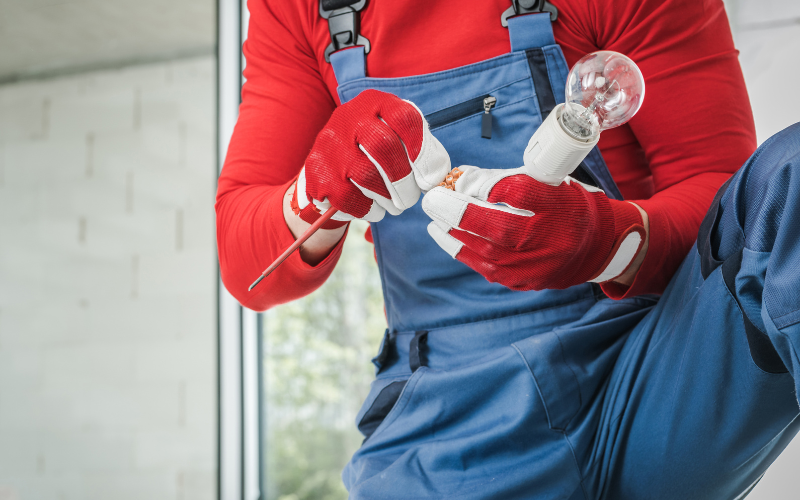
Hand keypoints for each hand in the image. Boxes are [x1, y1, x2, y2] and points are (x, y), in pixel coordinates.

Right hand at [293, 89, 450, 227]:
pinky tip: (374, 208)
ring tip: (395, 204)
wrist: (332, 167)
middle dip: (403, 179)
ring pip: (365, 175)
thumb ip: (422, 148)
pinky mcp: (317, 171)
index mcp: (375, 103)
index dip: (422, 150)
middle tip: (411, 197)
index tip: (428, 177)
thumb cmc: (376, 154)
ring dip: (388, 198)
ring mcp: (329, 144)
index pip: (405, 118)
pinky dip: (368, 209)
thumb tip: (437, 177)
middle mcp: (348, 117)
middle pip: (384, 146)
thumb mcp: (398, 137)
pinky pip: (348, 197)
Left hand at [421, 166, 646, 290]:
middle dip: (455, 212)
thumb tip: (464, 179)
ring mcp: (533, 266)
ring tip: (434, 217)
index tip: (458, 178)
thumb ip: (508, 181)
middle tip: (432, 199)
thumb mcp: (549, 183)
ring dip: (451, 233)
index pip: (515, 194)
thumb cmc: (569, 207)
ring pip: (483, 251)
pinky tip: (446, 235)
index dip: (483, 186)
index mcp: (556, 208)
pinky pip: (485, 266)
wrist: (596, 248)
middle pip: (492, 226)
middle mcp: (545, 240)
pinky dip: (462, 250)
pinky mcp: (522, 281)